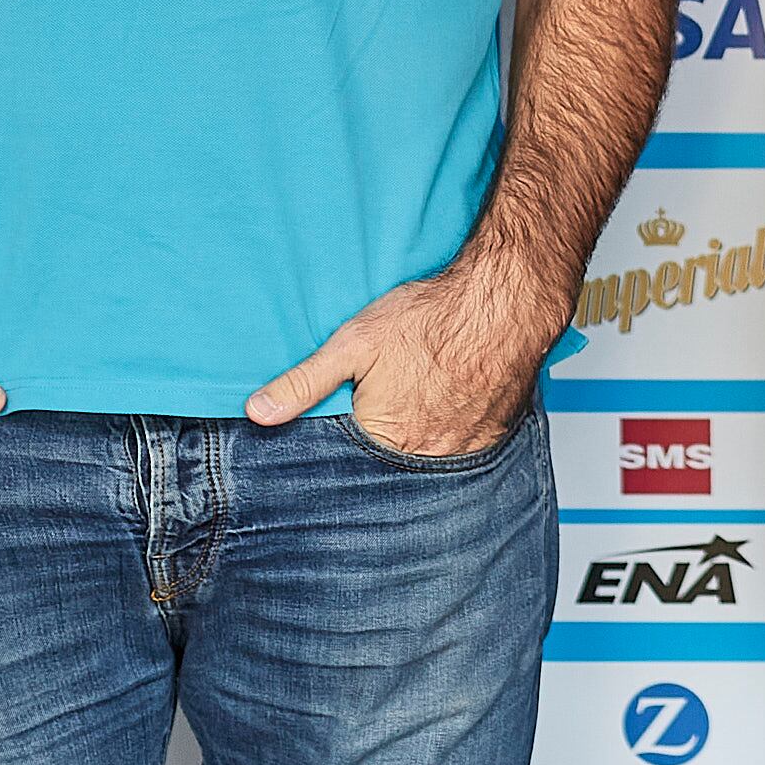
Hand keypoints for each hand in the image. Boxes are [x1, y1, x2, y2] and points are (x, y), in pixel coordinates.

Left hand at [244, 255, 564, 453]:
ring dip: (419, 440)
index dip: (343, 442)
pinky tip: (448, 405)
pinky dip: (452, 433)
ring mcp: (464, 447)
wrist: (506, 300)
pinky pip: (464, 448)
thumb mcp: (354, 342)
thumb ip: (305, 382)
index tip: (347, 420)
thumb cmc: (432, 317)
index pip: (349, 464)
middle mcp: (427, 453)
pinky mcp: (493, 433)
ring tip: (417, 404)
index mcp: (387, 439)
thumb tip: (258, 412)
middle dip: (382, 442)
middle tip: (388, 404)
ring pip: (429, 459)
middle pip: (391, 464)